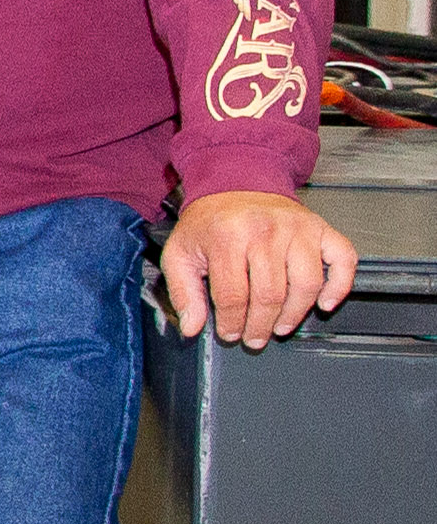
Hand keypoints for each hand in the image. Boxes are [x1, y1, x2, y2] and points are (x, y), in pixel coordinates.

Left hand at [161, 186, 355, 347]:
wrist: (234, 185)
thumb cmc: (209, 223)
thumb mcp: (180, 253)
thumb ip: (183, 292)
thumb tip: (191, 329)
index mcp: (227, 237)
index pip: (233, 295)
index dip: (232, 322)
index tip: (230, 335)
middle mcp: (266, 231)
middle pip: (270, 294)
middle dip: (261, 325)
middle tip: (255, 339)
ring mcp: (298, 229)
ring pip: (306, 284)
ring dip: (295, 313)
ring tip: (281, 327)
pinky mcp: (321, 228)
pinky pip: (343, 260)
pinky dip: (340, 285)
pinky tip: (325, 304)